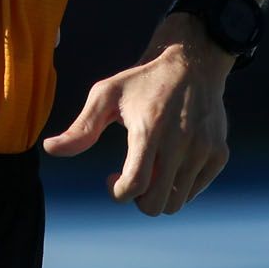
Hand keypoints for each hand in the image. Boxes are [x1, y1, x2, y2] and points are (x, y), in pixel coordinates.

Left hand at [41, 17, 231, 214]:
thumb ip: (80, 128)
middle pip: (157, 204)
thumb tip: (49, 149)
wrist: (191, 64)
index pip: (135, 186)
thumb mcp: (106, 95)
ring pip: (176, 202)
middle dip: (137, 200)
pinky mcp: (218, 154)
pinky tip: (168, 164)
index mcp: (150, 130)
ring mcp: (204, 150)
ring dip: (158, 194)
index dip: (117, 193)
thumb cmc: (142, 81)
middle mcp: (181, 143)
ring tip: (149, 170)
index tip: (110, 178)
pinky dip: (178, 187)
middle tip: (130, 178)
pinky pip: (194, 191)